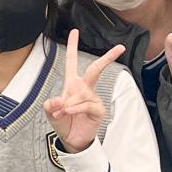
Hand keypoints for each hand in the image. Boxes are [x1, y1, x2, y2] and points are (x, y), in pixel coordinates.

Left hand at [44, 30, 124, 153]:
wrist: (71, 139)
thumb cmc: (63, 122)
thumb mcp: (51, 112)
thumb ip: (51, 104)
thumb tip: (60, 100)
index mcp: (72, 84)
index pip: (72, 62)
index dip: (72, 46)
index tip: (75, 31)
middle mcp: (84, 88)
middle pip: (95, 69)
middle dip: (108, 58)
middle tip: (120, 47)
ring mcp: (93, 98)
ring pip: (81, 93)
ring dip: (68, 104)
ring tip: (61, 112)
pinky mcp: (98, 109)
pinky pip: (86, 104)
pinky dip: (75, 108)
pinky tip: (69, 113)